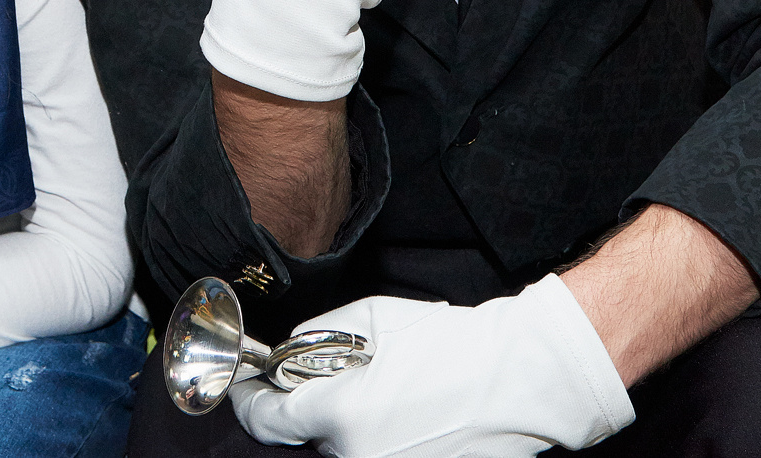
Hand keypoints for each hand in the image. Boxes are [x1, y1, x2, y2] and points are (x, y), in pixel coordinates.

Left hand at [230, 275, 633, 457]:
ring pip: (345, 448)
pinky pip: (376, 456)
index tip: (243, 387)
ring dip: (351, 423)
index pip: (267, 419)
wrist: (518, 379)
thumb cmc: (449, 342)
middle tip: (345, 373)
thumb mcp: (372, 317)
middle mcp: (356, 455)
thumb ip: (316, 336)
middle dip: (315, 405)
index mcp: (341, 414)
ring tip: (392, 390)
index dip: (248, 400)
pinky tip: (410, 411)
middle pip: (310, 434)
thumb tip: (290, 354)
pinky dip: (380, 436)